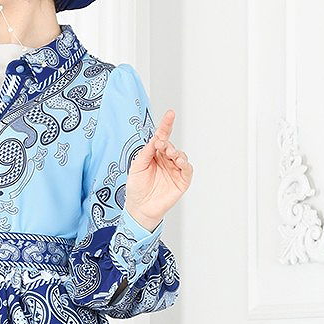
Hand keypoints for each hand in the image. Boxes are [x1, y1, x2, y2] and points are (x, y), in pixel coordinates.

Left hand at [124, 109, 192, 230]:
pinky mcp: (181, 182)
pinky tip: (179, 161)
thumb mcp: (137, 166)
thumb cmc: (136, 188)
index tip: (170, 114)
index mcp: (155, 155)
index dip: (166, 125)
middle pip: (171, 146)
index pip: (162, 137)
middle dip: (167, 143)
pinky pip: (187, 170)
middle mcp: (166, 161)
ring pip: (181, 156)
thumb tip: (156, 139)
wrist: (139, 208)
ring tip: (169, 154)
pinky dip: (185, 164)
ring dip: (176, 152)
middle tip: (161, 144)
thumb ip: (146, 152)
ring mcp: (175, 171)